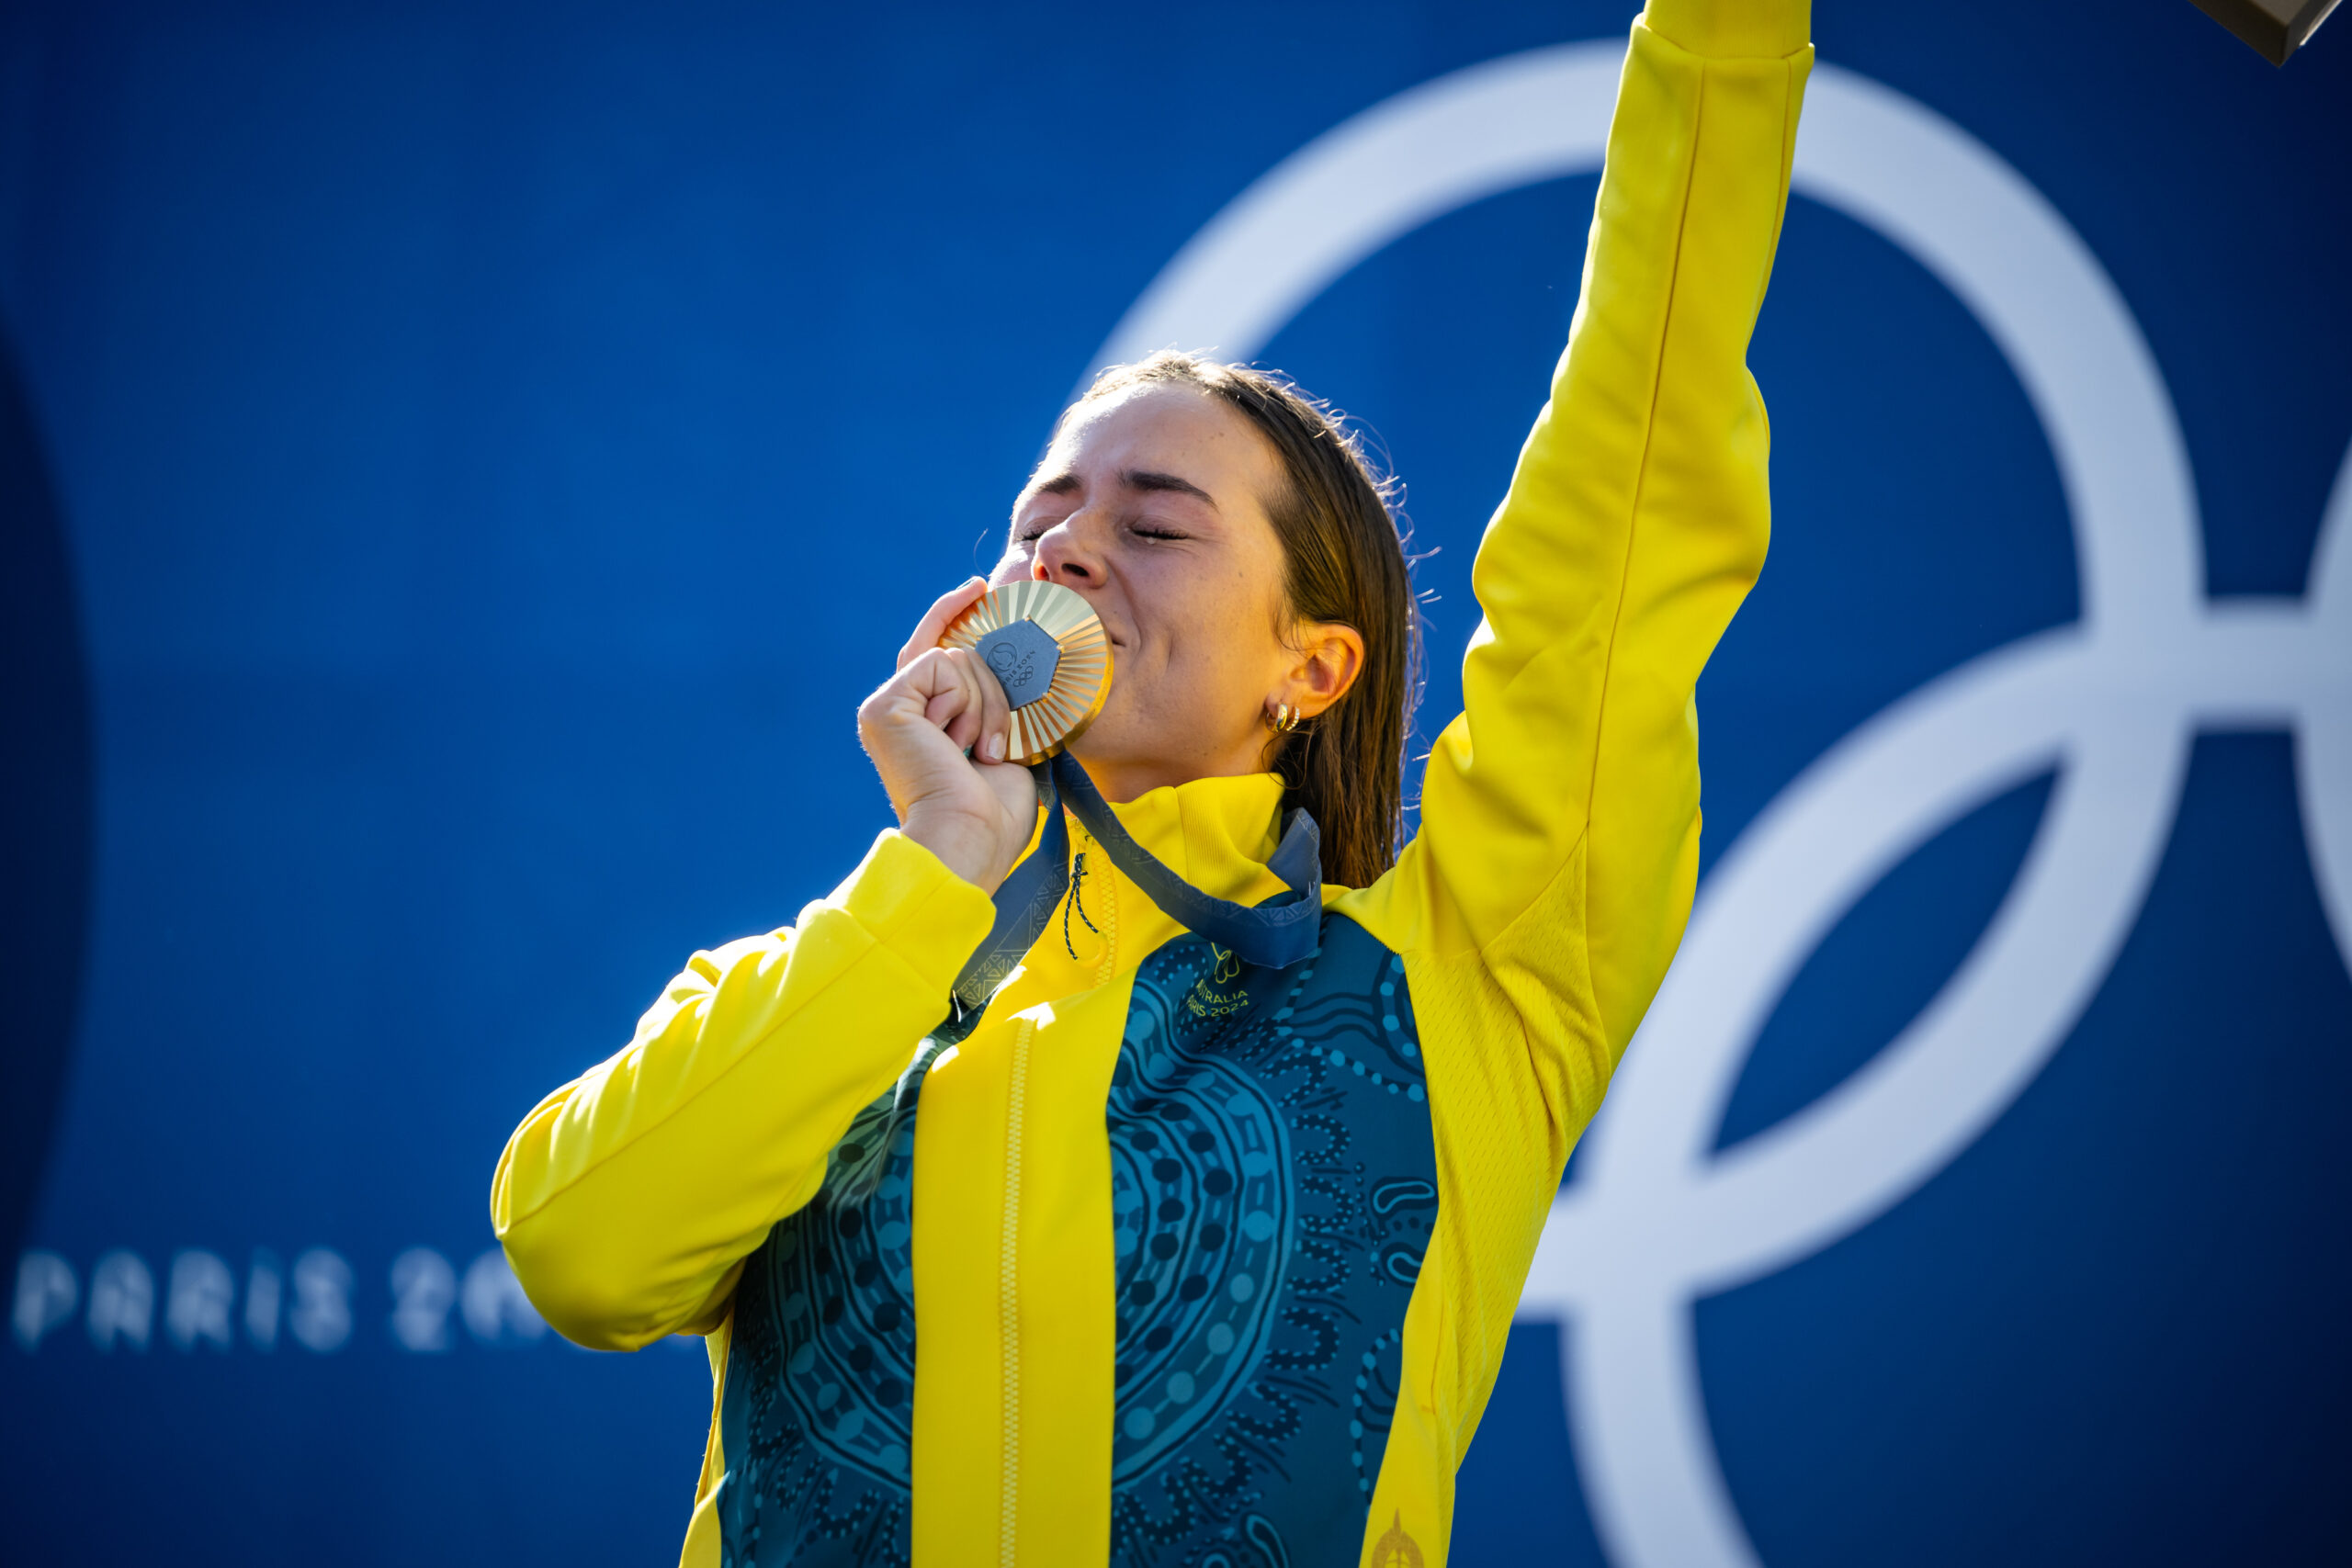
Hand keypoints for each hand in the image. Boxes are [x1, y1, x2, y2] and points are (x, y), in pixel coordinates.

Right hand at [856, 577, 1040, 893]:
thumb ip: (998, 705)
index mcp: (918, 727)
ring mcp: (887, 708)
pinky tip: (961, 742)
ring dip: (989, 705)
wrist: (969, 838)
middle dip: (996, 693)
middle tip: (996, 746)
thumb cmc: (993, 814)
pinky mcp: (886, 705)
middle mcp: (895, 713)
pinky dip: (969, 700)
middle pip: (957, 656)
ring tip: (980, 753)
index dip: (951, 614)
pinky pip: (944, 665)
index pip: (935, 654)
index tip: (978, 588)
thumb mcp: (1004, 747)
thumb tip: (1016, 672)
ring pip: (959, 660)